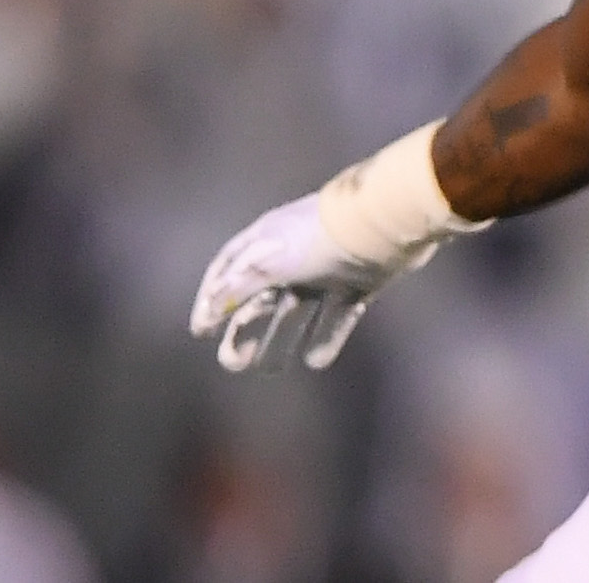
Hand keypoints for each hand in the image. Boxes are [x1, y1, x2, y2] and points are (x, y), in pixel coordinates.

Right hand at [189, 194, 431, 371]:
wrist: (386, 221)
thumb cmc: (320, 237)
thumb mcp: (269, 262)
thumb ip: (235, 288)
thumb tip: (207, 315)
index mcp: (269, 241)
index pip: (229, 271)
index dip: (213, 301)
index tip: (202, 332)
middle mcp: (296, 255)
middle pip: (262, 298)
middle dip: (246, 331)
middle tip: (237, 362)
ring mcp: (328, 269)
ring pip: (298, 311)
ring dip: (282, 340)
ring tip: (270, 368)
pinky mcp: (360, 282)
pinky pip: (338, 316)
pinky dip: (327, 337)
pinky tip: (315, 360)